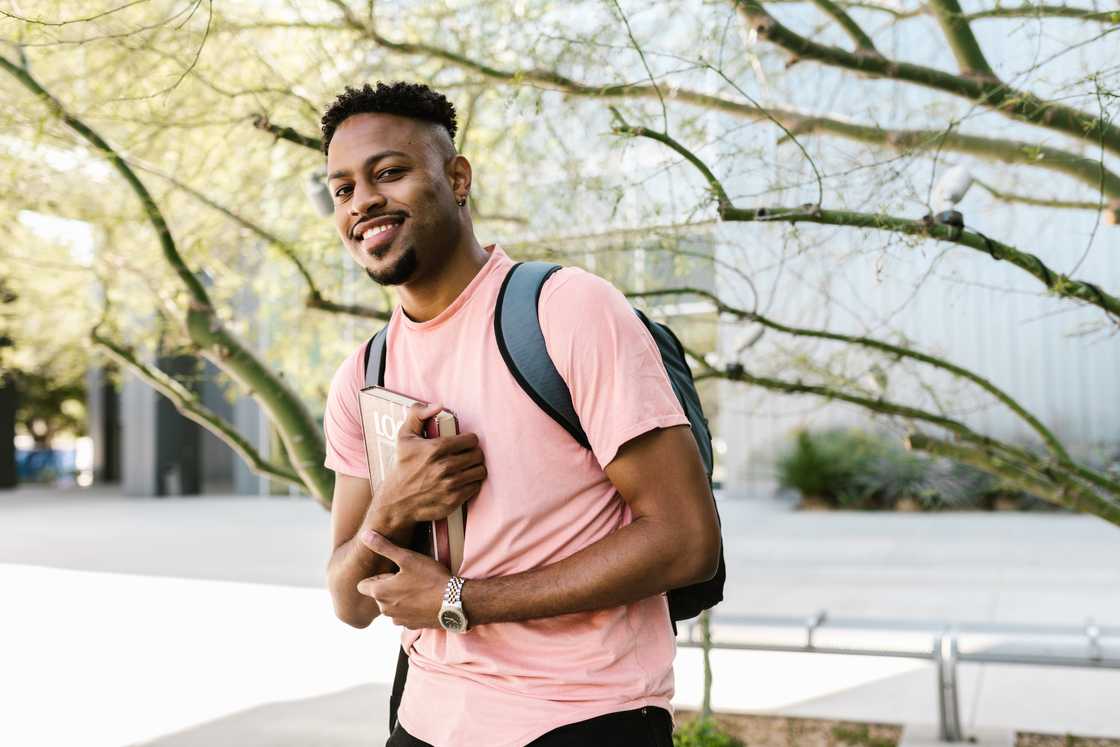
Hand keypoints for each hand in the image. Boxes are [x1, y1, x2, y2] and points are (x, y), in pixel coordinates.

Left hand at [356, 529, 451, 629]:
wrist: (454, 602)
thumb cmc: (430, 578)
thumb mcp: (407, 557)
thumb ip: (383, 547)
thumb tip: (364, 535)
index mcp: (380, 592)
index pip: (362, 586)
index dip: (375, 577)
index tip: (391, 571)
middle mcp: (385, 609)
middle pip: (377, 596)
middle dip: (387, 587)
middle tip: (407, 576)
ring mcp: (398, 620)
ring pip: (391, 606)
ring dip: (398, 598)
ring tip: (417, 588)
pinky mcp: (411, 626)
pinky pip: (404, 616)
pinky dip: (410, 608)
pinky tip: (424, 600)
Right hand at [374, 402, 485, 531]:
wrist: (396, 501)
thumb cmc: (402, 466)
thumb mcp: (404, 436)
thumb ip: (418, 415)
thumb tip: (439, 406)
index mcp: (435, 449)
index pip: (471, 440)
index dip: (469, 440)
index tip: (465, 443)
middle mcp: (444, 467)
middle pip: (478, 455)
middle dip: (474, 454)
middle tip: (467, 456)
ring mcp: (449, 485)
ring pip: (480, 471)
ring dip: (475, 468)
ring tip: (467, 468)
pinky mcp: (453, 500)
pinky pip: (476, 487)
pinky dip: (471, 483)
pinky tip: (463, 481)